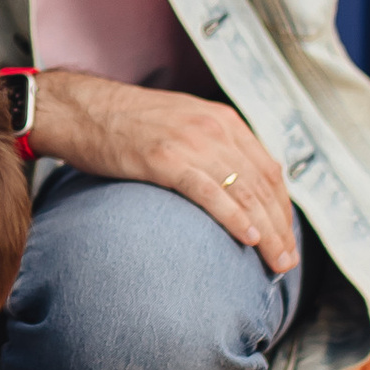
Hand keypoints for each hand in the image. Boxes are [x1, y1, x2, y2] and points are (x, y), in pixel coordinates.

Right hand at [31, 69, 295, 268]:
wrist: (82, 108)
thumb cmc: (127, 124)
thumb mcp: (182, 124)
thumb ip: (212, 147)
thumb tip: (235, 186)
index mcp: (223, 120)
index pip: (269, 170)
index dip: (282, 209)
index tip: (286, 238)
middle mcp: (215, 128)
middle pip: (262, 185)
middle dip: (280, 227)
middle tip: (287, 261)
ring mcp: (191, 142)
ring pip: (243, 192)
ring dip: (266, 231)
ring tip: (276, 261)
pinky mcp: (165, 159)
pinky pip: (209, 192)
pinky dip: (233, 216)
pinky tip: (247, 238)